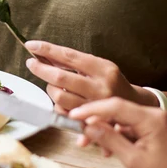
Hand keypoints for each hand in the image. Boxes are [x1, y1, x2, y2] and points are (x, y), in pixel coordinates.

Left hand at [25, 41, 154, 114]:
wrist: (135, 105)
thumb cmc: (111, 82)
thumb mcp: (99, 66)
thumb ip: (75, 62)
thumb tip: (44, 53)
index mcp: (103, 69)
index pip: (70, 56)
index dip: (48, 49)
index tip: (31, 45)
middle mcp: (100, 87)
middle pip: (61, 78)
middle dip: (42, 70)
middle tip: (32, 63)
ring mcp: (96, 106)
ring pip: (60, 97)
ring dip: (50, 90)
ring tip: (52, 85)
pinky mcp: (92, 122)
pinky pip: (65, 115)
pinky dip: (58, 109)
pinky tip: (61, 104)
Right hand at [70, 98, 166, 167]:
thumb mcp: (133, 160)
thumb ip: (110, 140)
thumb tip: (89, 127)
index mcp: (153, 119)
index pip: (116, 106)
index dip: (92, 110)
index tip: (75, 115)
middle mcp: (153, 116)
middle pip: (116, 110)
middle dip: (95, 121)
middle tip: (78, 129)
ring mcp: (151, 122)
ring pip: (118, 119)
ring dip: (102, 130)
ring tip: (88, 142)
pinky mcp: (148, 130)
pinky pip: (124, 127)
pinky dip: (112, 136)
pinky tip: (103, 145)